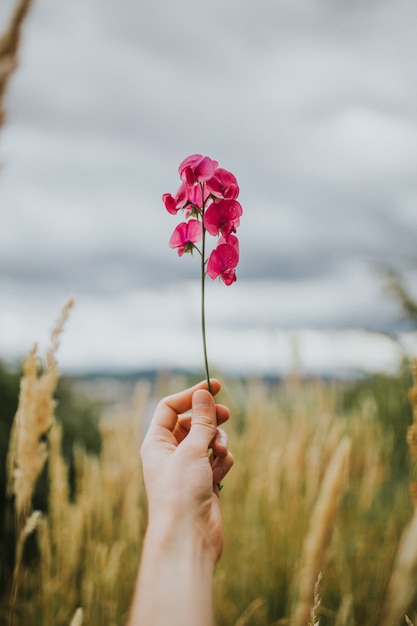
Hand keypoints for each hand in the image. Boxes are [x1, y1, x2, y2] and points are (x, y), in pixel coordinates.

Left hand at [140, 378, 233, 563]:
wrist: (188, 537)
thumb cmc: (181, 492)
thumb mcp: (192, 449)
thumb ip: (201, 420)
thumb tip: (204, 394)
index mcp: (156, 443)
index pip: (170, 408)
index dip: (191, 395)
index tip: (215, 386)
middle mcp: (170, 453)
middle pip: (191, 422)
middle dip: (209, 418)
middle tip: (225, 414)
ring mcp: (187, 468)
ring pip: (207, 440)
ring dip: (218, 442)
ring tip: (221, 452)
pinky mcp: (204, 482)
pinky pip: (217, 460)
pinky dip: (222, 462)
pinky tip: (220, 473)